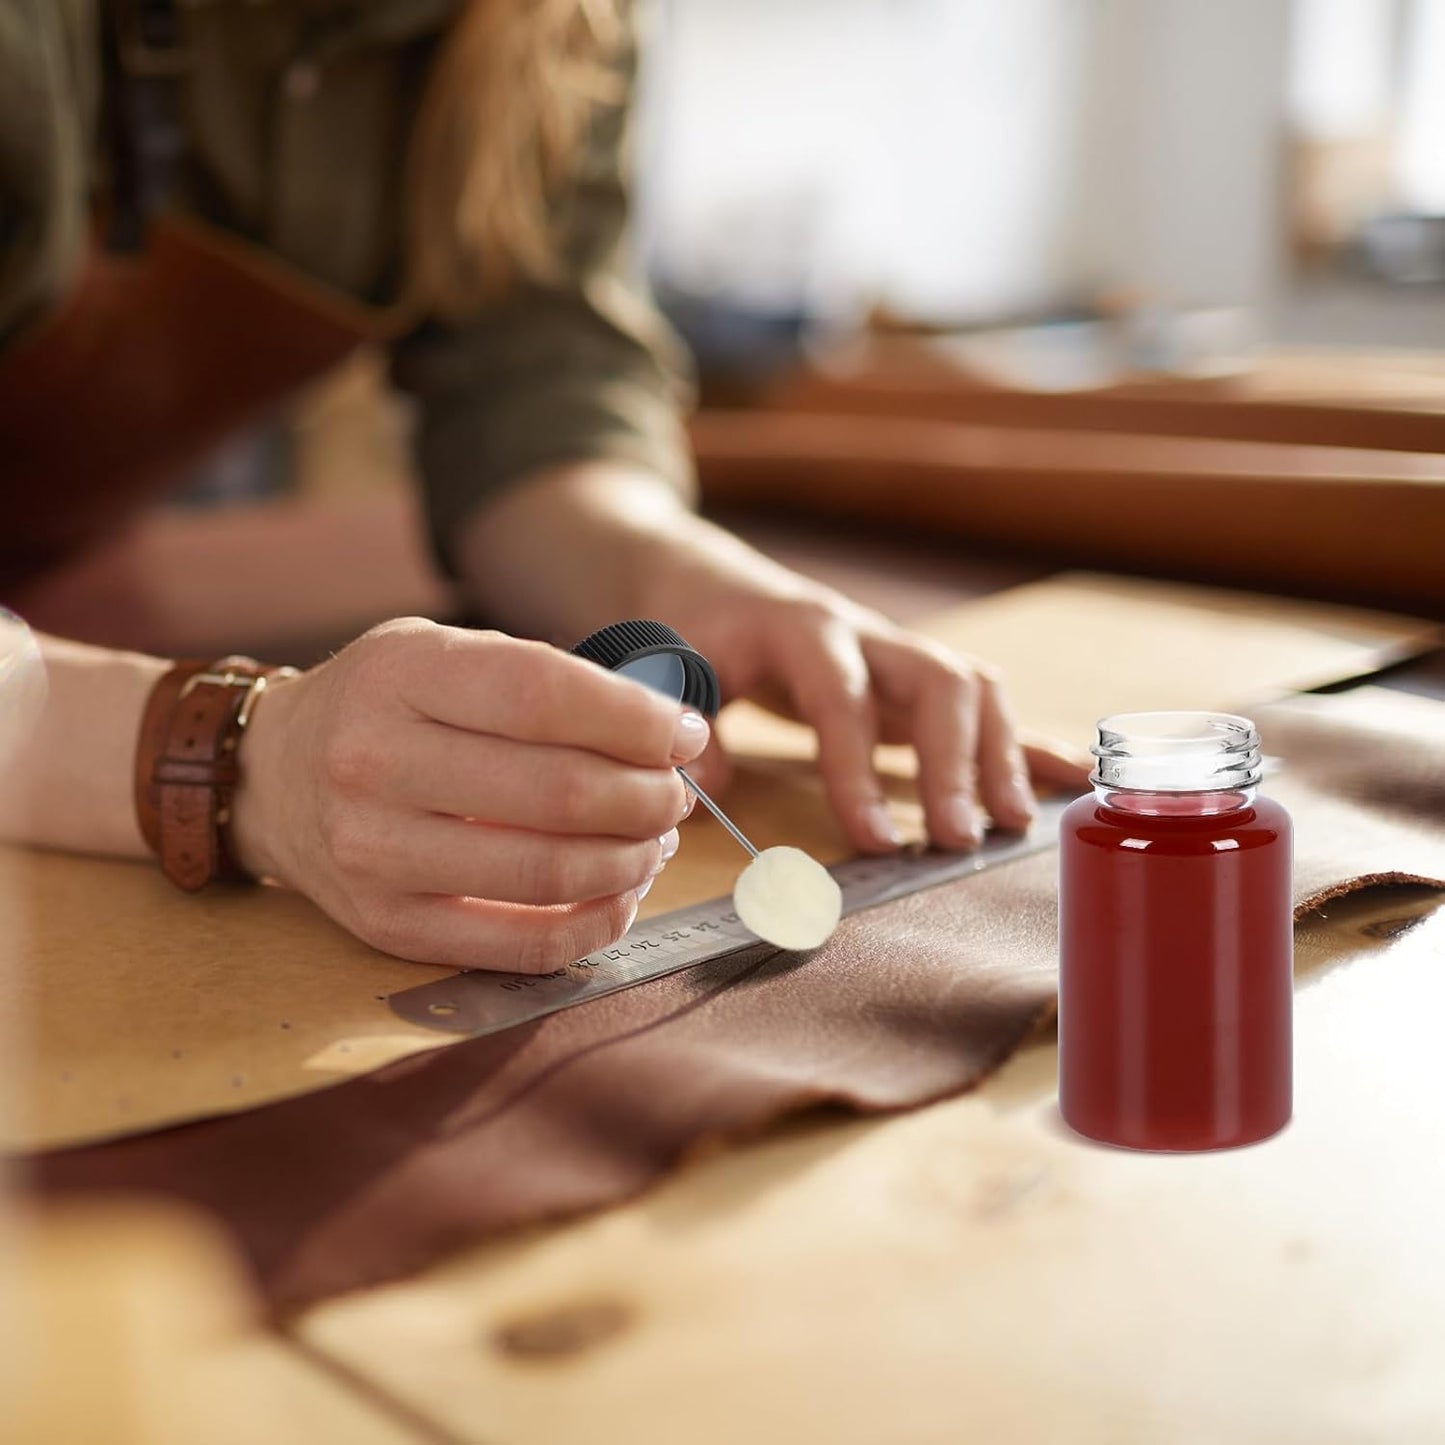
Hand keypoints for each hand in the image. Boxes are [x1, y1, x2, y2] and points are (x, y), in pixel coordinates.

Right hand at [229, 618, 705, 969]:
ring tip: (652, 838)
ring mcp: (374, 853)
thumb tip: (668, 736)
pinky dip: (595, 923)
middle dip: (647, 796)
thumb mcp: (442, 653)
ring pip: (548, 871)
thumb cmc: (385, 706)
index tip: (683, 734)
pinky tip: (621, 893)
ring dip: (632, 858)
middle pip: (559, 791)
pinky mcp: (387, 927)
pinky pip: (522, 944)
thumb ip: (543, 680)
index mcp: (400, 674)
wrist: (273, 778)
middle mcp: (373, 761)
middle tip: (675, 794)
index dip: (635, 721)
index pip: (544, 696)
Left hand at [645, 549, 1090, 854]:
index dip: (859, 771)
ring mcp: (897, 654)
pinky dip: (1026, 738)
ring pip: (974, 687)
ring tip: (1012, 824)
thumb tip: (707, 791)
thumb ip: (689, 719)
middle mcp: (865, 635)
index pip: (843, 700)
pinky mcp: (912, 679)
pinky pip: (983, 703)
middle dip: (957, 761)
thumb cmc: (694, 626)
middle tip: (957, 839)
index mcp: (803, 631)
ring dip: (1001, 753)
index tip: (875, 843)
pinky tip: (1068, 775)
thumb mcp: (672, 663)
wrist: (709, 578)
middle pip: (938, 682)